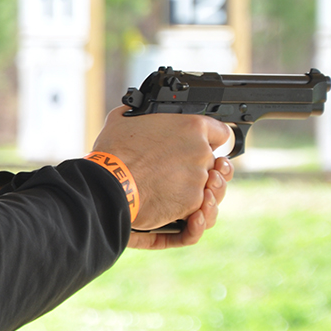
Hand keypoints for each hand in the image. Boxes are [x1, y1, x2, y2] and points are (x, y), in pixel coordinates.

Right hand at [90, 106, 233, 242]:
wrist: (109, 185)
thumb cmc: (114, 153)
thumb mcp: (124, 120)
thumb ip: (140, 116)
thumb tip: (135, 115)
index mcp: (191, 127)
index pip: (221, 132)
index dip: (213, 140)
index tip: (206, 146)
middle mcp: (202, 152)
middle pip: (215, 163)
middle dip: (200, 169)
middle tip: (182, 173)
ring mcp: (199, 180)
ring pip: (212, 190)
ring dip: (201, 193)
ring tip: (183, 194)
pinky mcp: (192, 203)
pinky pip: (200, 211)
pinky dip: (192, 215)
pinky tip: (183, 213)